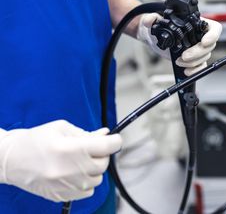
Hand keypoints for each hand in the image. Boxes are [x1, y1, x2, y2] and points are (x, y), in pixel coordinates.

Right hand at [0, 120, 121, 201]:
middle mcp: (70, 170)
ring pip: (97, 179)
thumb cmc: (35, 140)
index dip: (115, 141)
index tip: (115, 139)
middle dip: (102, 154)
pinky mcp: (61, 196)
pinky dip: (86, 182)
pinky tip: (75, 173)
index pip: (107, 147)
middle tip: (91, 149)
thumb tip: (106, 135)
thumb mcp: (62, 128)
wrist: (10, 159)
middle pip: (103, 164)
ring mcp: (66, 186)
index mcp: (71, 149)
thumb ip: (87, 133)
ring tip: (80, 161)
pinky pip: (87, 191)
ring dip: (94, 169)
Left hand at [136, 14, 222, 75]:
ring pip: (205, 57)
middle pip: (209, 45)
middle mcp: (200, 35)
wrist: (155, 38)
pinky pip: (200, 66)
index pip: (214, 28)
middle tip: (184, 56)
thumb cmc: (160, 26)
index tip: (204, 42)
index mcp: (197, 23)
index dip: (212, 35)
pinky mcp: (194, 59)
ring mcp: (198, 48)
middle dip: (197, 53)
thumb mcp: (155, 20)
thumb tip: (150, 19)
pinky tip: (186, 71)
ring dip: (193, 62)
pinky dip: (195, 70)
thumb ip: (152, 18)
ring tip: (179, 61)